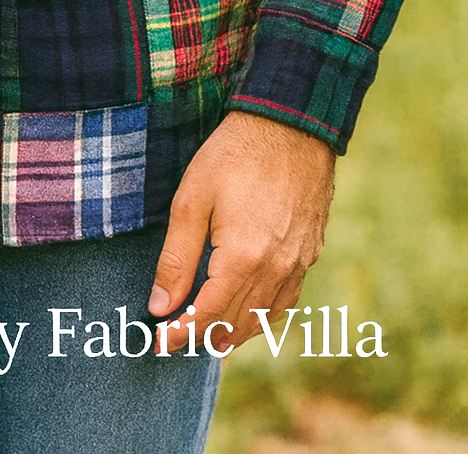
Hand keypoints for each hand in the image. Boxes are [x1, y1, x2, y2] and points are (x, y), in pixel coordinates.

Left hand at [147, 110, 335, 354]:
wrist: (291, 125)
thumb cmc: (234, 155)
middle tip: (176, 340)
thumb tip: (159, 306)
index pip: (208, 315)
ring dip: (235, 332)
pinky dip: (264, 315)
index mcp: (244, 259)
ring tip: (209, 337)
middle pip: (236, 322)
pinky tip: (250, 312)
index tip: (158, 342)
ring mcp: (298, 263)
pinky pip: (286, 300)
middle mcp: (276, 270)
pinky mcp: (310, 252)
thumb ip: (176, 258)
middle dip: (204, 336)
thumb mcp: (192, 200)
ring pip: (265, 317)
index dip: (181, 333)